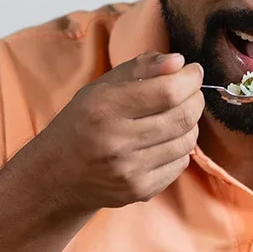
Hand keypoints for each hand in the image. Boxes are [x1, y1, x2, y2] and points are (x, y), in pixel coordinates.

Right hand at [31, 52, 204, 214]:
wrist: (57, 175)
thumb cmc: (83, 122)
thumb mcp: (102, 87)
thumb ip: (141, 68)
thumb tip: (179, 61)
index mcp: (104, 108)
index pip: (168, 91)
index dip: (190, 79)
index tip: (192, 72)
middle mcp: (116, 141)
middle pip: (183, 116)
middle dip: (195, 98)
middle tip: (189, 91)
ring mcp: (129, 170)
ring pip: (187, 141)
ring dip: (190, 123)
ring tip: (175, 115)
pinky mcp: (140, 190)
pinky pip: (181, 163)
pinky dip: (180, 147)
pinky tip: (164, 140)